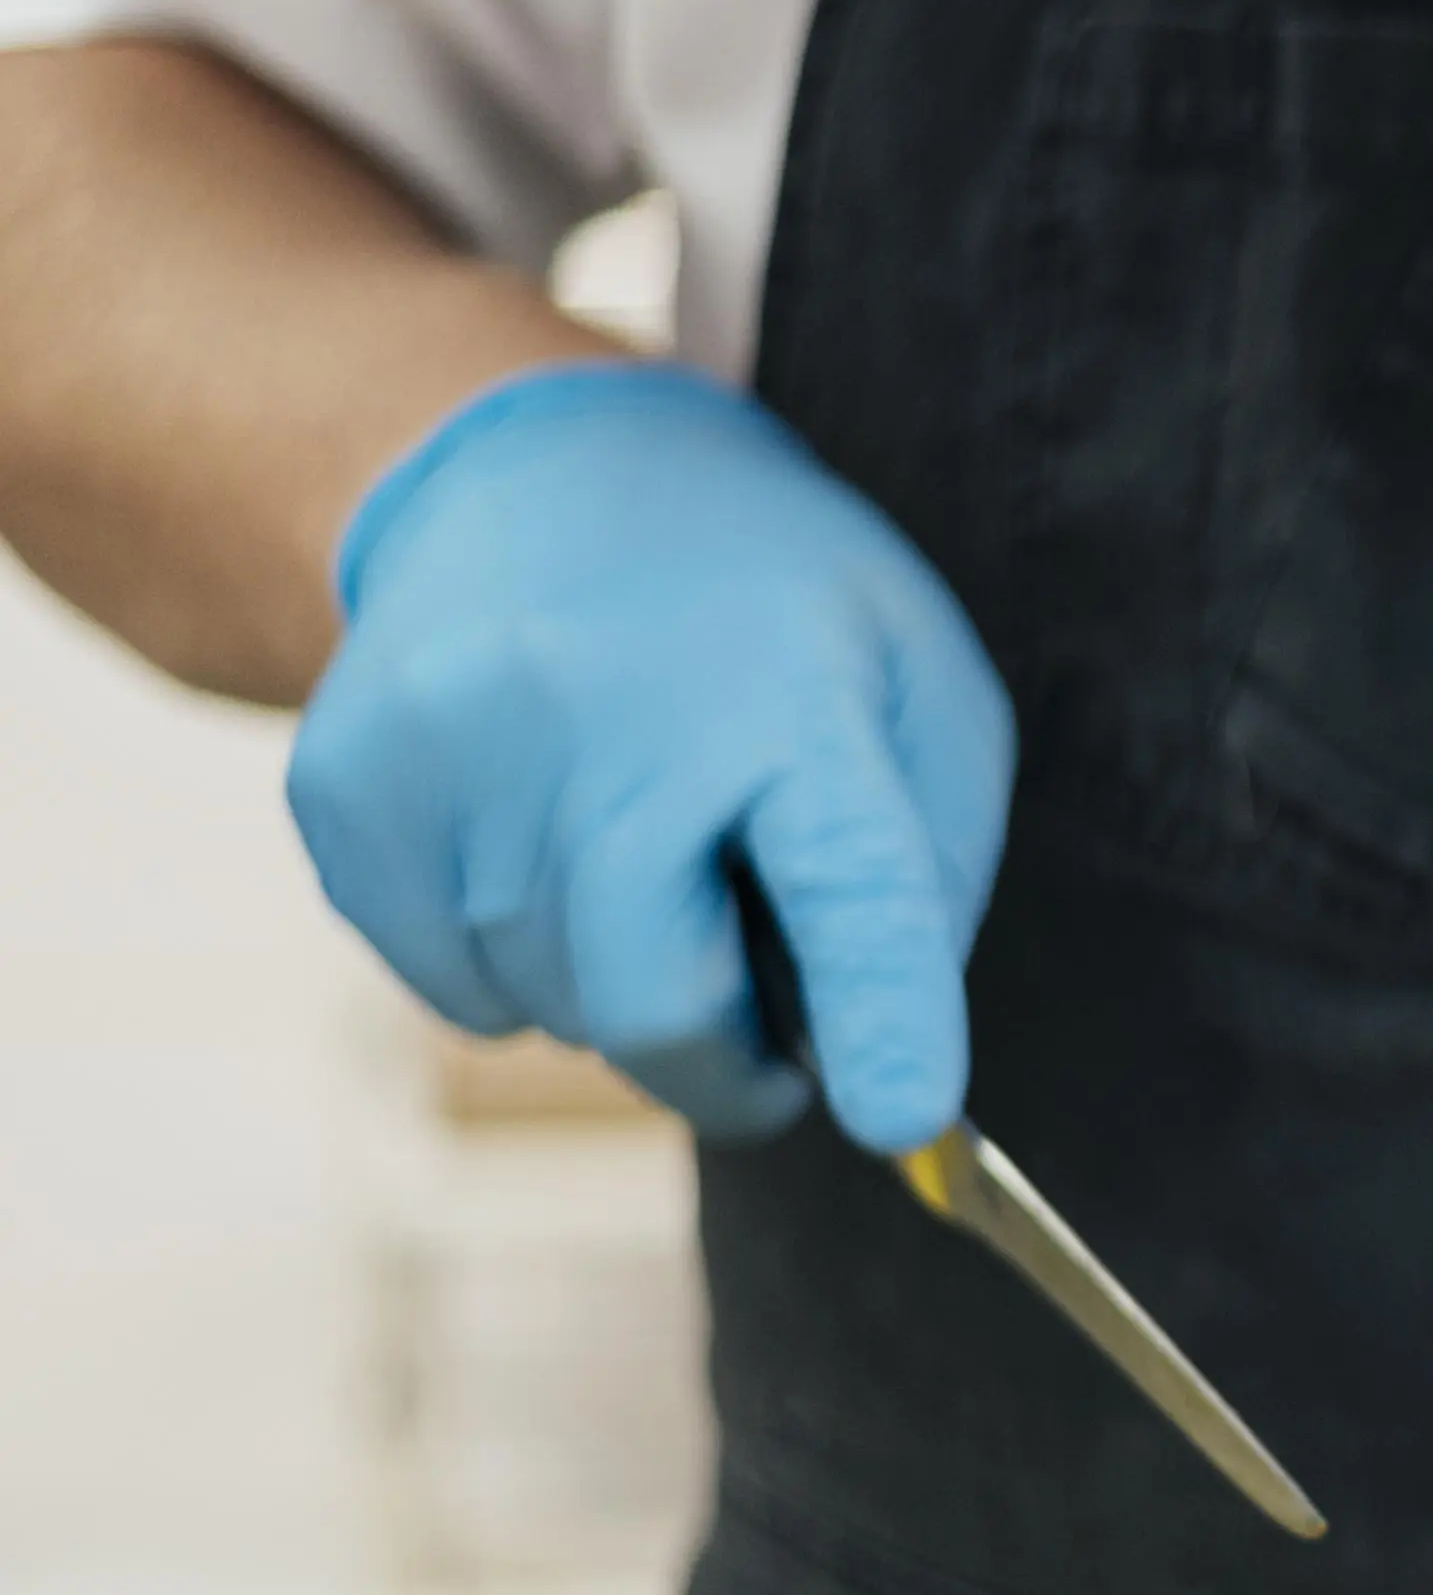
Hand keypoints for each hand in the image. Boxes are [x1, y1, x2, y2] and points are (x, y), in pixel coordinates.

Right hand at [288, 362, 1011, 1147]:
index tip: (902, 1119)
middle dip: (727, 1067)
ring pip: (551, 1010)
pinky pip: (453, 991)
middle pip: (655, 1005)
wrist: (534, 475)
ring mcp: (454, 748)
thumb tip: (884, 1071)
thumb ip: (923, 882)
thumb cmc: (769, 618)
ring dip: (618, 993)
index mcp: (792, 697)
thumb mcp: (917, 692)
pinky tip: (545, 850)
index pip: (848, 879)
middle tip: (770, 1041)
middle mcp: (607, 714)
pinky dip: (516, 971)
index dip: (879, 1015)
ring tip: (644, 858)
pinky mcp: (347, 790)